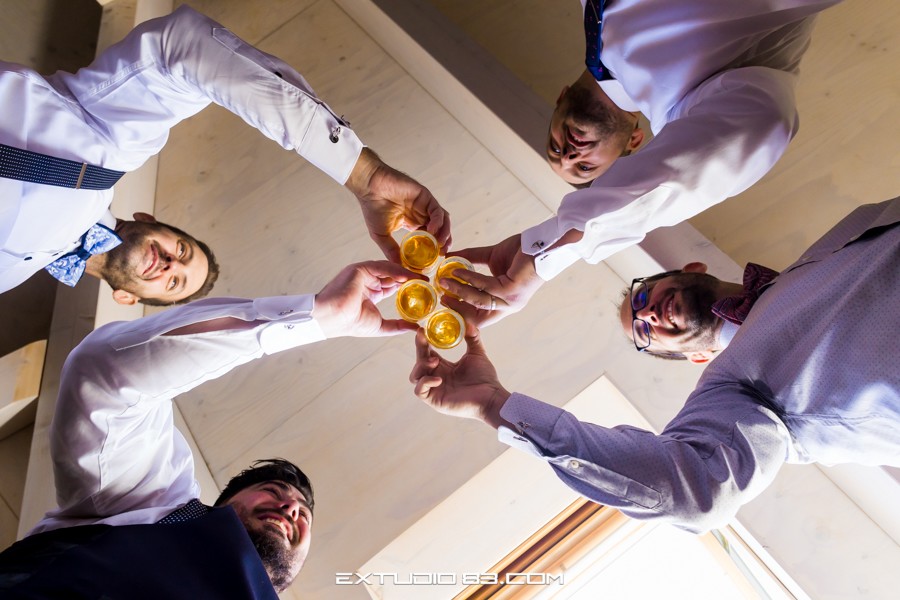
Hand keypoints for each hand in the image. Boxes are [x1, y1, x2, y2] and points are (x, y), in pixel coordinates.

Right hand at [314, 261, 424, 337]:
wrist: (333, 319)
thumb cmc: (351, 323)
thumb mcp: (380, 325)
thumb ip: (398, 325)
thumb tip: (416, 328)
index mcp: (371, 292)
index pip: (393, 285)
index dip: (408, 286)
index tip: (424, 289)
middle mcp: (367, 280)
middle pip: (393, 275)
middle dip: (410, 277)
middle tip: (427, 280)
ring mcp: (363, 273)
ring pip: (388, 269)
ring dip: (405, 273)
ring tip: (421, 277)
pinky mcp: (360, 269)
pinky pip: (381, 267)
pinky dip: (395, 270)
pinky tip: (407, 276)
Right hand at [346, 148, 451, 262]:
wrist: (370, 188)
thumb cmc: (372, 208)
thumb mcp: (381, 235)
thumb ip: (391, 250)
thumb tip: (398, 267)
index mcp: (412, 223)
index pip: (430, 237)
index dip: (434, 249)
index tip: (434, 261)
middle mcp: (420, 214)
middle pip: (440, 230)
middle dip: (444, 242)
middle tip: (442, 254)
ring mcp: (424, 205)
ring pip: (443, 220)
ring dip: (445, 233)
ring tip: (440, 245)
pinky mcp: (426, 197)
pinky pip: (438, 211)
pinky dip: (438, 221)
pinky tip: (433, 231)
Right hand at [410, 329, 509, 427]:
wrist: (491, 397)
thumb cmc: (485, 379)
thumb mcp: (477, 353)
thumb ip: (472, 338)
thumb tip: (469, 323)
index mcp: (443, 366)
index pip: (427, 352)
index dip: (422, 342)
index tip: (422, 330)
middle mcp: (436, 377)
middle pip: (418, 362)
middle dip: (420, 350)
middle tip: (424, 339)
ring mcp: (434, 389)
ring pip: (415, 376)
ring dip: (421, 366)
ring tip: (435, 361)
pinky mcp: (435, 400)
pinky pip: (420, 391)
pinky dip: (425, 382)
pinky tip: (439, 379)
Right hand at [437, 234, 544, 326]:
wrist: (542, 243)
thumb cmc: (521, 251)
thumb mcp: (492, 258)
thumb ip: (472, 260)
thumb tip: (450, 257)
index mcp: (505, 303)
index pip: (481, 317)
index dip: (462, 312)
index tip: (446, 300)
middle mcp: (508, 306)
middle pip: (478, 317)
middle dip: (458, 309)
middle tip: (441, 296)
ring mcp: (510, 300)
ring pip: (478, 301)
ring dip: (459, 291)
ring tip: (444, 281)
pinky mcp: (511, 290)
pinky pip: (484, 287)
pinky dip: (469, 279)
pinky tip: (457, 271)